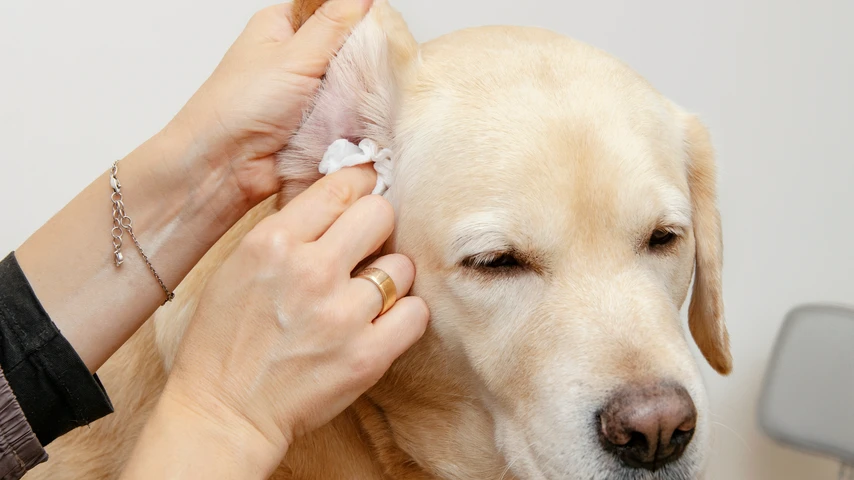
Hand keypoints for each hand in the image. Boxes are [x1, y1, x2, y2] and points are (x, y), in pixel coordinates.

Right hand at [156, 166, 428, 469]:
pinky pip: (416, 313)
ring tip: (365, 296)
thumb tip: (340, 200)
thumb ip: (289, 230)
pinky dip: (403, 316)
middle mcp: (311, 271)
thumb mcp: (240, 264)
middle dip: (377, 227)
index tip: (366, 194)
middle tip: (367, 247)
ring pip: (402, 267)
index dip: (361, 186)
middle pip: (381, 214)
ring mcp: (342, 315)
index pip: (343, 187)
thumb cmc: (226, 338)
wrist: (224, 411)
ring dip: (389, 278)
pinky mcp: (366, 356)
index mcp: (274, 242)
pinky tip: (381, 323)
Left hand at [165, 0, 372, 204]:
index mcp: (282, 27)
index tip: (380, 29)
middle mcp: (294, 57)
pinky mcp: (316, 124)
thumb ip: (333, 24)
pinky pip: (347, 115)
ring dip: (359, 94)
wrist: (225, 166)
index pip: (331, 9)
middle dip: (362, 60)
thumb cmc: (239, 106)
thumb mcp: (293, 55)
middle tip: (374, 68)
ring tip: (366, 99)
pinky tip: (362, 121)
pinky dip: (355, 119)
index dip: (356, 17)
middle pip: (346, 48)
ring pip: (351, 84)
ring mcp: (307, 92)